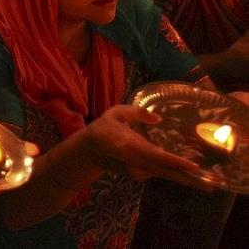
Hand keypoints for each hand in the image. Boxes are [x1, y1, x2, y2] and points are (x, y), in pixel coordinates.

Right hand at [80, 104, 207, 188]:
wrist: (88, 152)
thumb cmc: (101, 129)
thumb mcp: (114, 113)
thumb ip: (136, 112)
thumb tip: (158, 119)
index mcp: (131, 145)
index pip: (158, 156)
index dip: (177, 162)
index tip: (195, 168)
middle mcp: (137, 162)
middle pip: (167, 172)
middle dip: (190, 180)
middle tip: (212, 186)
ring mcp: (138, 172)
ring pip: (165, 175)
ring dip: (184, 179)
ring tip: (205, 183)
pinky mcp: (138, 176)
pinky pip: (157, 173)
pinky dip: (169, 172)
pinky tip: (179, 171)